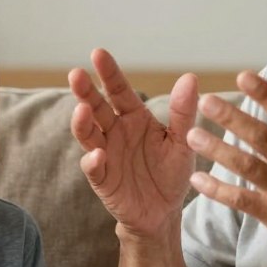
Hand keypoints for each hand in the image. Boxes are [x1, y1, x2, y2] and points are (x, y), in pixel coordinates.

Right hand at [69, 49, 198, 238]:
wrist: (164, 213)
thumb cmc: (171, 173)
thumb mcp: (183, 141)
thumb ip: (183, 112)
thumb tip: (190, 77)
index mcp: (135, 118)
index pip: (119, 91)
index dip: (109, 73)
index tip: (98, 53)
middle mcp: (115, 132)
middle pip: (97, 107)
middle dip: (85, 91)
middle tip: (76, 74)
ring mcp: (105, 154)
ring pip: (88, 135)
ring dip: (82, 123)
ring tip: (82, 111)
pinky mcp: (103, 180)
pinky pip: (94, 168)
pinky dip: (93, 161)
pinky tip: (97, 154)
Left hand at [185, 71, 266, 265]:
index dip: (265, 93)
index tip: (242, 76)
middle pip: (261, 136)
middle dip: (232, 117)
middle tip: (206, 101)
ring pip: (247, 166)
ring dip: (218, 150)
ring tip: (192, 136)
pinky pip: (242, 200)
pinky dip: (219, 190)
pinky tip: (197, 179)